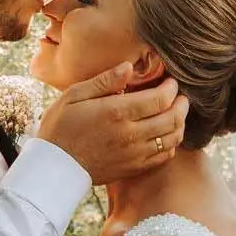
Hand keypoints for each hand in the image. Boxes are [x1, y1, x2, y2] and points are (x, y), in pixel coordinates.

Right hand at [36, 65, 188, 184]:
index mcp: (116, 112)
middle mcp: (130, 134)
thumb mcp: (74, 96)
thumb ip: (104, 81)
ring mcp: (134, 154)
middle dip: (181, 104)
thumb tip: (129, 67)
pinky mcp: (134, 168)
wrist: (53, 167)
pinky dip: (171, 143)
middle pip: (172, 118)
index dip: (171, 88)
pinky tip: (165, 134)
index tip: (170, 81)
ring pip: (172, 138)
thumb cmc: (60, 127)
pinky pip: (164, 156)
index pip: (160, 98)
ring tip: (175, 113)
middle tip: (180, 96)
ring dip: (180, 123)